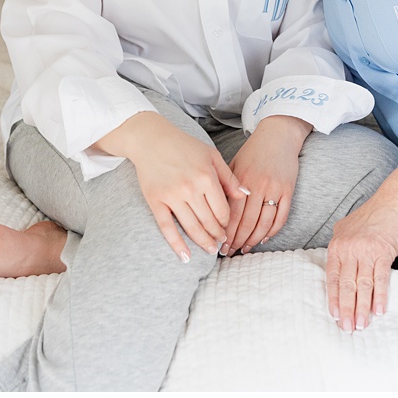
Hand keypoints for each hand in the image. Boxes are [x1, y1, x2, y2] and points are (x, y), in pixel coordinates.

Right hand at [98, 112, 246, 262]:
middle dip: (217, 235)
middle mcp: (190, 189)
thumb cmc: (185, 147)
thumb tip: (246, 195)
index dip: (227, 222)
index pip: (222, 210)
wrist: (152, 140)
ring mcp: (171, 196)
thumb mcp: (212, 156)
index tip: (228, 228)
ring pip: (191, 227)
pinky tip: (185, 257)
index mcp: (207, 177)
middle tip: (222, 243)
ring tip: (210, 250)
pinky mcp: (155, 201)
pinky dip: (176, 244)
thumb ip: (230, 177)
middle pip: (208, 221)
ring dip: (202, 242)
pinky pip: (166, 227)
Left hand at [225, 115, 310, 253]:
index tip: (220, 245)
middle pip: (247, 222)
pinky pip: (282, 216)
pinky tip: (264, 238)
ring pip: (264, 223)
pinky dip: (273, 230)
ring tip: (245, 249)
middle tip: (230, 252)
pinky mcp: (289, 190)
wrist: (279, 135)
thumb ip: (226, 186)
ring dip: (254, 239)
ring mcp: (276, 189)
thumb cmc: (253, 151)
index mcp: (242, 180)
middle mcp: (259, 186)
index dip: (226, 233)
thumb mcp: (233, 164)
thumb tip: (215, 211)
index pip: (232, 214)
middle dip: (237, 240)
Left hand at [324, 167, 397, 330]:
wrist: (394, 201)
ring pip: (362, 286)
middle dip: (346, 309)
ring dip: (362, 308)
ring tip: (362, 325)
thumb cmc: (372, 214)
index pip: (332, 278)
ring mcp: (366, 251)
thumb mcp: (347, 226)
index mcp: (337, 245)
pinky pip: (380, 279)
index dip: (333, 299)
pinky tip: (379, 310)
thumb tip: (336, 262)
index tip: (334, 315)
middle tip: (347, 328)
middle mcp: (349, 250)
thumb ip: (340, 245)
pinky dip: (380, 296)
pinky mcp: (383, 252)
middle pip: (346, 286)